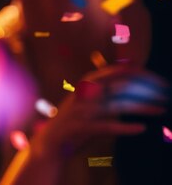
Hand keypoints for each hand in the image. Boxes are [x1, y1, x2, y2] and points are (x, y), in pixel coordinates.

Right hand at [31, 65, 168, 158]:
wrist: (51, 140)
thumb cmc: (75, 120)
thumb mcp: (89, 99)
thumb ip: (106, 89)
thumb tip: (130, 80)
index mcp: (87, 83)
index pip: (116, 72)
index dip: (137, 74)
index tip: (156, 79)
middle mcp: (85, 93)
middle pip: (119, 85)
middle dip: (144, 88)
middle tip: (165, 92)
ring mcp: (83, 109)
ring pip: (116, 104)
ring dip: (141, 107)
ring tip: (161, 109)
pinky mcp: (82, 127)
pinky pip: (107, 126)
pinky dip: (125, 127)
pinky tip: (140, 128)